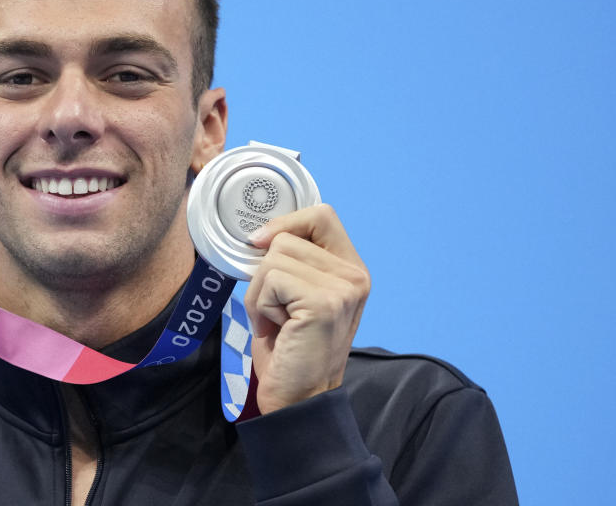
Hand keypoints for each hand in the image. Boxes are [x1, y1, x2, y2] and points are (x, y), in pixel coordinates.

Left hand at [244, 204, 370, 413]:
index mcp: (350, 268)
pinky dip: (260, 305)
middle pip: (287, 237)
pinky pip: (270, 280)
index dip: (286, 224)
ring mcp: (344, 289)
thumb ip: (292, 261)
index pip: (321, 215)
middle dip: (265, 272)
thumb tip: (261, 233)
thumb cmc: (290, 349)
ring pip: (274, 258)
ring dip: (261, 292)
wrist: (297, 399)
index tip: (261, 244)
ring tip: (277, 322)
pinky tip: (278, 329)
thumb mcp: (294, 294)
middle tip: (275, 309)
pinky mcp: (325, 303)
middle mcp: (355, 275)